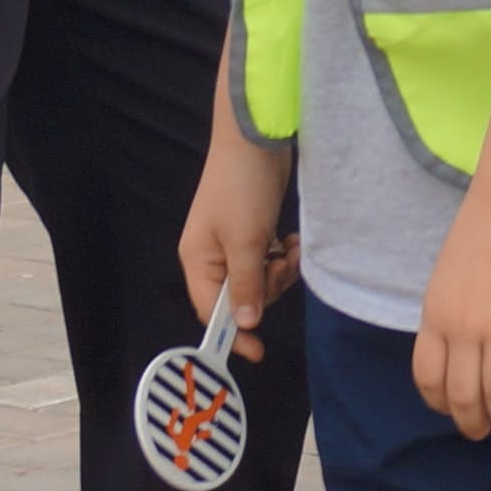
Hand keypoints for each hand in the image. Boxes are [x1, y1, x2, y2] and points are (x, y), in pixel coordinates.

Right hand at [179, 126, 292, 363]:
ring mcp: (232, 243)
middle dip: (266, 289)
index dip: (233, 333)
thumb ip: (247, 286)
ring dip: (279, 271)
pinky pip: (267, 260)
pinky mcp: (252, 231)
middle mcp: (211, 256)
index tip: (259, 350)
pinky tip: (291, 240)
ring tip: (290, 248)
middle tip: (280, 265)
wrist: (256, 140)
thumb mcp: (246, 242)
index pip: (212, 312)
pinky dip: (282, 255)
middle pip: (239, 298)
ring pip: (258, 280)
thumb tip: (246, 325)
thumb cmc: (243, 190)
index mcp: (198, 261)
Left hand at [413, 179, 490, 440]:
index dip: (439, 403)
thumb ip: (450, 313)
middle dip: (472, 422)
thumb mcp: (447, 276)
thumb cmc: (482, 231)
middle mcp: (463, 330)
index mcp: (436, 317)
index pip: (428, 377)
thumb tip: (460, 345)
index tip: (451, 411)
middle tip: (483, 432)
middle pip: (463, 394)